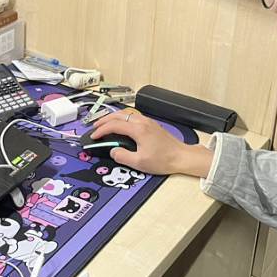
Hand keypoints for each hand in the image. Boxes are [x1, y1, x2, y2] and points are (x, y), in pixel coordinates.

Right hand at [91, 110, 213, 176]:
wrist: (182, 157)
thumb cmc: (164, 160)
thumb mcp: (140, 163)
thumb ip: (122, 156)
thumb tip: (113, 151)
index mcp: (138, 129)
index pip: (114, 125)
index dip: (101, 130)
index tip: (94, 136)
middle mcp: (143, 122)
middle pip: (118, 114)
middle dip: (104, 119)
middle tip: (95, 126)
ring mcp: (148, 122)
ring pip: (126, 113)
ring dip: (113, 117)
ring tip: (104, 123)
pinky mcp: (151, 125)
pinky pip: (132, 116)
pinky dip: (122, 118)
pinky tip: (120, 124)